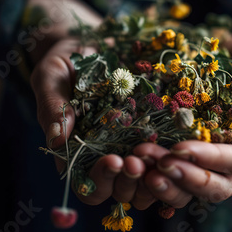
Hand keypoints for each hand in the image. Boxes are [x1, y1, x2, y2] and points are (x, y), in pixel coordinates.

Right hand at [27, 0, 156, 206]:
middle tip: (138, 161)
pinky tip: (179, 144)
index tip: (113, 160)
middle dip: (130, 181)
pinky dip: (172, 156)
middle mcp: (106, 155)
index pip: (87, 186)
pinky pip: (165, 155)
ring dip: (153, 176)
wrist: (94, 41)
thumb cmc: (66, 61)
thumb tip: (56, 140)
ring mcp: (131, 145)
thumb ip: (52, 107)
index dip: (100, 180)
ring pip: (145, 181)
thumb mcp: (52, 77)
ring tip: (160, 156)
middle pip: (119, 190)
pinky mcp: (154, 131)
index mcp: (78, 153)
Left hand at [133, 2, 231, 207]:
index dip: (211, 159)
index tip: (179, 149)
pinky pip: (186, 164)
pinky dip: (164, 167)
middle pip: (220, 184)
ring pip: (200, 181)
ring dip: (171, 180)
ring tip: (141, 166)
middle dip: (187, 178)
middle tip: (154, 168)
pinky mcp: (206, 145)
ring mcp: (225, 153)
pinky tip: (140, 159)